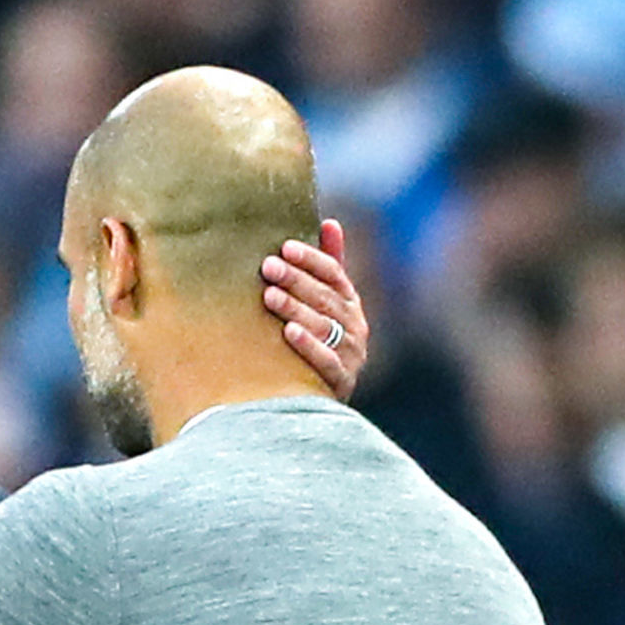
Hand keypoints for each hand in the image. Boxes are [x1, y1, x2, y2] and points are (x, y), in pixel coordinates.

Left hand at [263, 218, 370, 398]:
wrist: (323, 401)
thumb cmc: (321, 342)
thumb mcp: (327, 304)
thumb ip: (329, 266)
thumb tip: (331, 222)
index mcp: (350, 303)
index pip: (334, 274)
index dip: (311, 259)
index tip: (285, 247)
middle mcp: (355, 326)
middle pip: (325, 297)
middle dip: (296, 280)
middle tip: (268, 267)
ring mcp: (351, 354)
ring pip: (323, 326)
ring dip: (296, 309)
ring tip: (269, 296)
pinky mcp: (342, 381)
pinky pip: (326, 361)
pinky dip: (308, 346)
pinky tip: (288, 333)